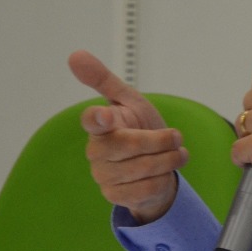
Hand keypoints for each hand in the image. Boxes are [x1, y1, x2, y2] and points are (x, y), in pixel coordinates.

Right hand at [68, 50, 187, 222]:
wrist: (156, 164)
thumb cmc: (139, 127)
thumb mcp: (129, 101)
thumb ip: (104, 80)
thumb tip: (75, 54)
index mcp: (101, 125)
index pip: (92, 121)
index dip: (99, 119)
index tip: (107, 115)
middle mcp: (97, 151)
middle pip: (131, 145)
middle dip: (161, 140)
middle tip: (176, 136)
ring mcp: (104, 176)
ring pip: (143, 168)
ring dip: (168, 159)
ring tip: (176, 153)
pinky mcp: (116, 196)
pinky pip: (145, 189)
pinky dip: (164, 178)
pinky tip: (166, 172)